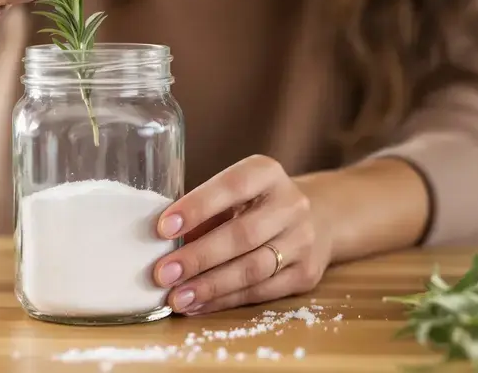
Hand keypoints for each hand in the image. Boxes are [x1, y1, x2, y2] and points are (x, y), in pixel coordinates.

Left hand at [152, 156, 332, 314]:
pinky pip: (262, 292)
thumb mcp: (234, 195)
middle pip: (243, 235)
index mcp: (267, 173)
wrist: (318, 219)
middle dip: (199, 257)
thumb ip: (203, 212)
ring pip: (253, 269)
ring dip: (210, 286)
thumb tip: (159, 244)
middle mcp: (291, 204)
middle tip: (163, 273)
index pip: (232, 186)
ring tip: (177, 297)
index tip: (163, 228)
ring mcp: (303, 241)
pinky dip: (225, 300)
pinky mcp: (306, 274)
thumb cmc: (256, 205)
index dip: (197, 207)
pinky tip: (198, 304)